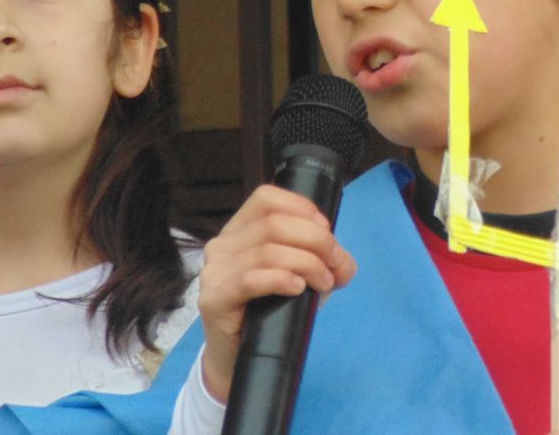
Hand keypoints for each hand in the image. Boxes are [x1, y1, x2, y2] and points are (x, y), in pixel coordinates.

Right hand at [197, 184, 356, 401]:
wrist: (239, 360)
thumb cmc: (267, 311)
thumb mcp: (296, 276)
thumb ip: (320, 261)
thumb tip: (345, 264)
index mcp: (239, 229)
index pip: (267, 198)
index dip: (302, 208)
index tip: (327, 231)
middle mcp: (222, 244)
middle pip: (275, 224)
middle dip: (317, 241)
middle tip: (336, 266)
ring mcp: (214, 271)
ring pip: (269, 251)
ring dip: (308, 264)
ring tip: (324, 284)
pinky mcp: (213, 299)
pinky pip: (251, 279)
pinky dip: (282, 280)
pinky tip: (298, 289)